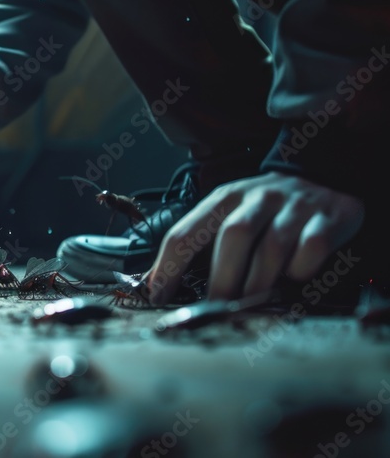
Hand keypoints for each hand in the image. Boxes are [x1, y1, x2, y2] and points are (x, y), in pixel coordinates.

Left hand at [146, 171, 364, 303]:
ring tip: (251, 302)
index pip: (186, 232)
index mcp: (223, 198)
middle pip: (233, 238)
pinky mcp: (328, 218)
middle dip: (222, 279)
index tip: (159, 296)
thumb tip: (156, 284)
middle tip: (216, 308)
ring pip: (272, 248)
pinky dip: (300, 270)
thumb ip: (198, 244)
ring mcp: (294, 207)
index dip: (169, 267)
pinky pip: (311, 249)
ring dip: (259, 282)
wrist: (322, 176)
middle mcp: (257, 198)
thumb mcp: (228, 213)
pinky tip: (295, 278)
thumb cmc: (264, 209)